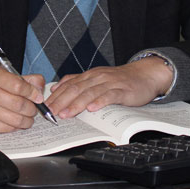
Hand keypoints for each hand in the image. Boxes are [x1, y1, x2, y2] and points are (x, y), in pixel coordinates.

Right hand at [0, 66, 45, 132]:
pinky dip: (15, 126)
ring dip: (26, 120)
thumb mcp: (2, 76)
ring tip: (28, 117)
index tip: (38, 97)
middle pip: (18, 104)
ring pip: (14, 119)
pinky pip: (7, 128)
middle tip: (34, 109)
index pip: (18, 85)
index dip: (33, 93)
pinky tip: (15, 122)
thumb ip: (24, 79)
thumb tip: (41, 88)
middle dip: (31, 109)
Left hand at [45, 57, 172, 119]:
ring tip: (66, 114)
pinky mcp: (122, 90)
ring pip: (90, 93)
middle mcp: (97, 77)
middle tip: (51, 113)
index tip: (45, 107)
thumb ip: (77, 81)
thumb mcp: (96, 78)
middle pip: (76, 89)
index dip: (56, 96)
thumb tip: (56, 86)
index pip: (68, 85)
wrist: (144, 74)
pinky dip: (100, 102)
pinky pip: (109, 96)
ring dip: (76, 104)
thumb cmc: (120, 79)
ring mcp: (110, 83)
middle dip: (61, 102)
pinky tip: (92, 108)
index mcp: (89, 75)